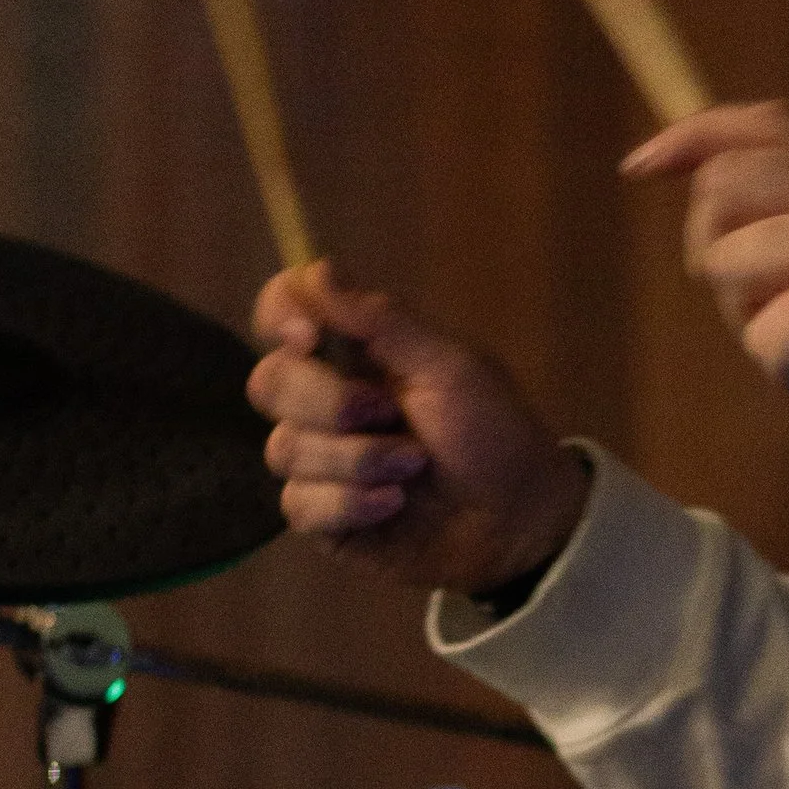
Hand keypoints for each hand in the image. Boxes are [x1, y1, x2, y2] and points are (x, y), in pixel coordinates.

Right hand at [248, 264, 589, 595]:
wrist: (519, 519)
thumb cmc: (493, 434)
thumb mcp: (451, 367)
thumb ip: (383, 320)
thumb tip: (318, 269)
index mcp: (354, 352)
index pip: (282, 309)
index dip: (279, 314)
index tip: (308, 336)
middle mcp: (326, 401)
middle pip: (268, 382)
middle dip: (328, 401)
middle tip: (388, 414)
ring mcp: (320, 461)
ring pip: (283, 450)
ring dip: (357, 459)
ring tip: (414, 467)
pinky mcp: (324, 517)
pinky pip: (298, 505)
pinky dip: (351, 503)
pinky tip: (395, 504)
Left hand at [622, 101, 788, 467]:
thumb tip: (721, 216)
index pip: (761, 124)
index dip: (690, 138)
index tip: (640, 164)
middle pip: (721, 188)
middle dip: (711, 254)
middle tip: (755, 309)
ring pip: (726, 265)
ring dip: (752, 325)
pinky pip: (761, 338)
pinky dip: (787, 376)